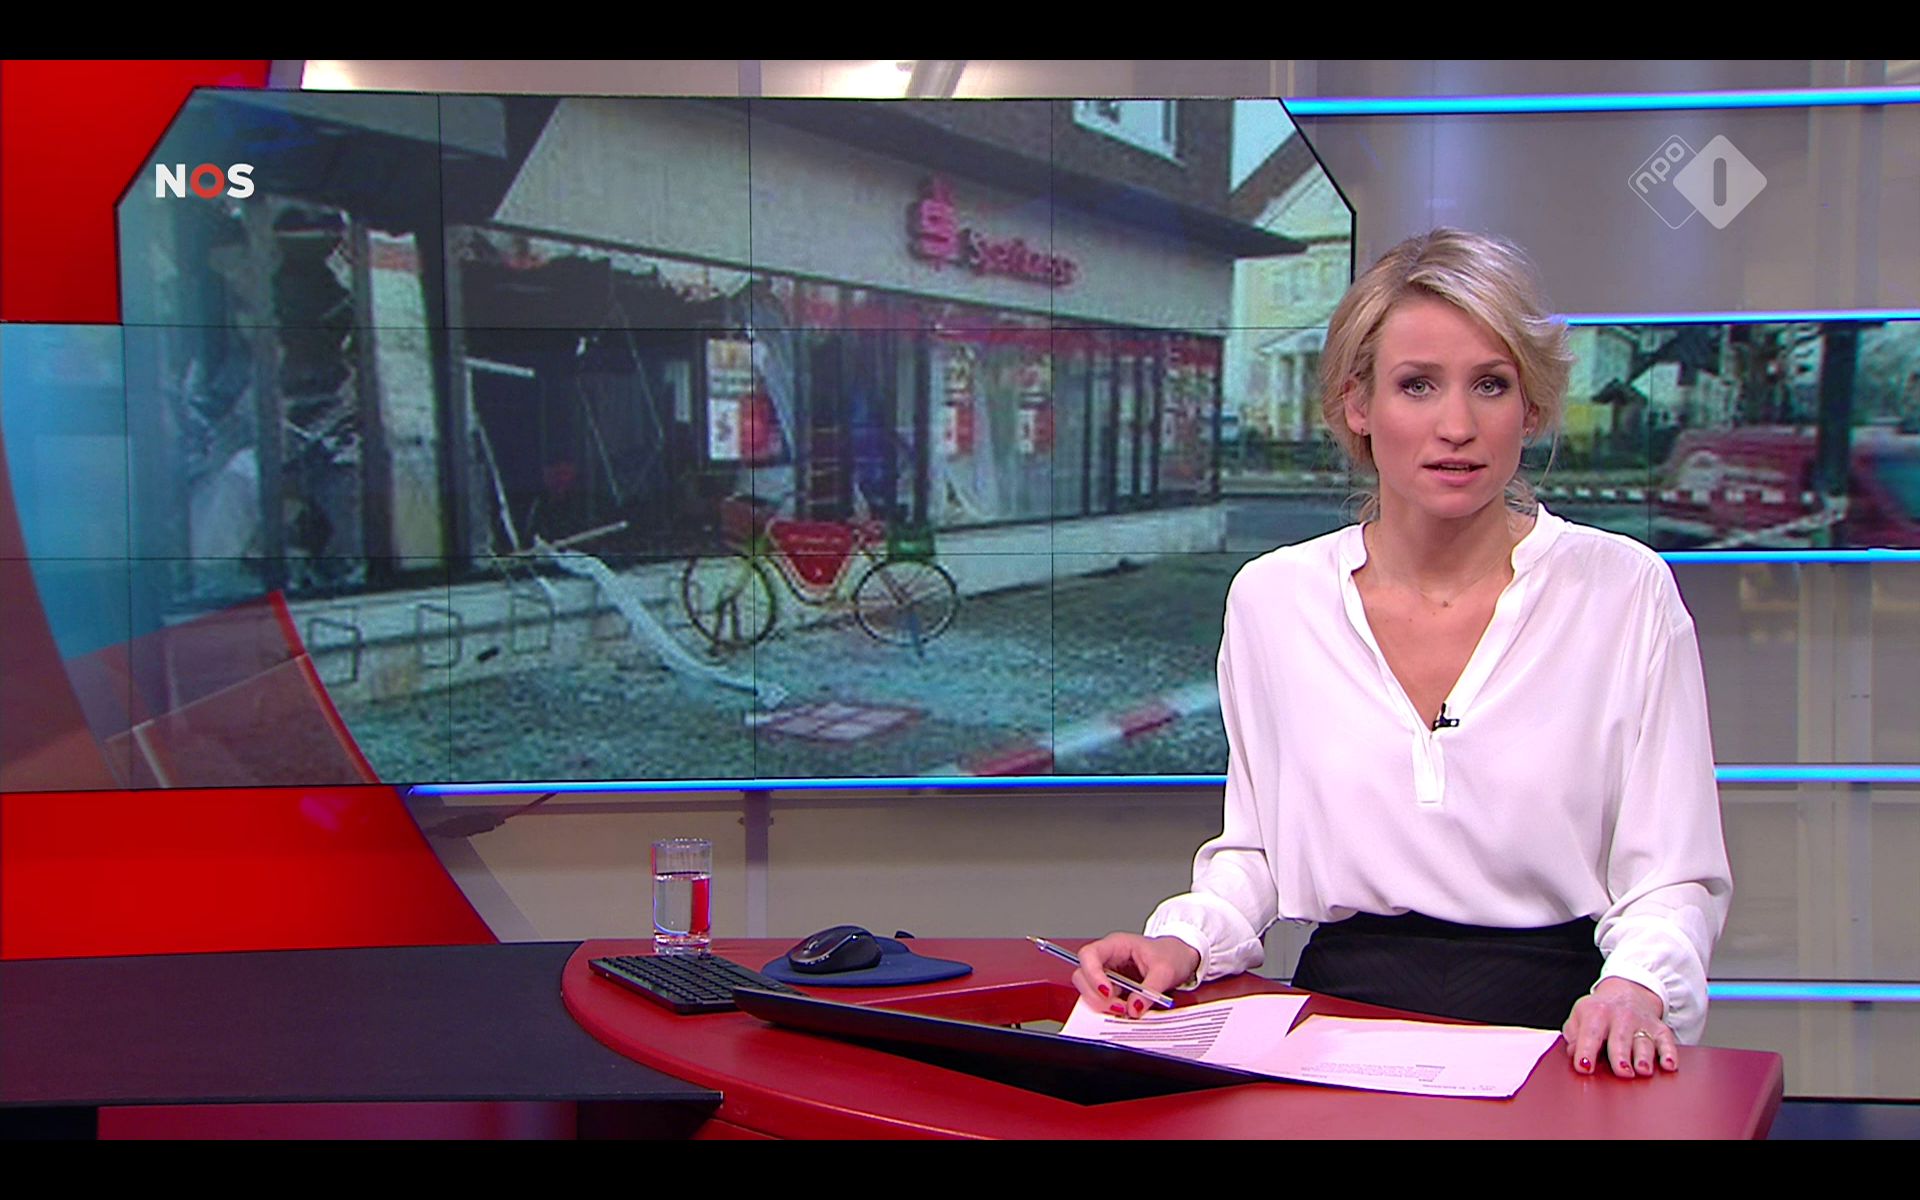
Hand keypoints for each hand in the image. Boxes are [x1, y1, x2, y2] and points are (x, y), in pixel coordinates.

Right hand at [1069, 932, 1200, 1019]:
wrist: (1180, 959)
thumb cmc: (1171, 955)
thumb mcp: (1166, 970)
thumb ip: (1150, 989)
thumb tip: (1134, 1007)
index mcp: (1116, 945)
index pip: (1089, 955)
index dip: (1092, 974)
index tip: (1107, 992)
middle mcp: (1107, 958)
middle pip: (1083, 975)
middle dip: (1096, 995)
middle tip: (1119, 1007)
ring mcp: (1107, 974)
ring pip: (1088, 990)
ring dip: (1101, 1004)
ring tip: (1124, 1010)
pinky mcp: (1112, 989)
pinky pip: (1100, 1000)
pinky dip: (1108, 1008)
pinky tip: (1124, 1011)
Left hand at [1563, 978, 1677, 1078]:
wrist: (1626, 992)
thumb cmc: (1599, 1011)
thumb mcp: (1580, 1016)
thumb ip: (1573, 1034)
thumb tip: (1573, 1053)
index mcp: (1596, 1013)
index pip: (1590, 1034)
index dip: (1586, 1050)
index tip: (1584, 1067)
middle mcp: (1621, 1017)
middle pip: (1620, 1039)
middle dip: (1621, 1056)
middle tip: (1622, 1072)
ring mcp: (1641, 1023)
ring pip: (1644, 1042)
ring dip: (1644, 1057)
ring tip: (1643, 1070)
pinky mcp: (1659, 1030)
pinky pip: (1667, 1042)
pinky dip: (1669, 1054)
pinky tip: (1669, 1065)